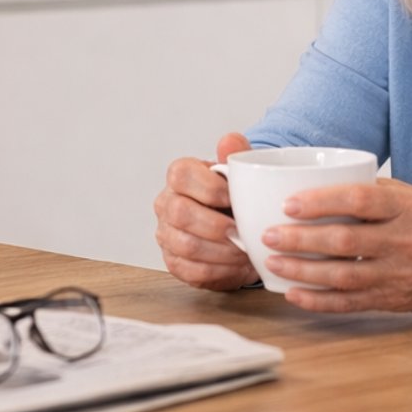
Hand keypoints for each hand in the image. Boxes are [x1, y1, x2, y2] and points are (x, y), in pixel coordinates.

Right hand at [153, 133, 260, 290]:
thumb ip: (236, 155)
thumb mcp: (239, 174)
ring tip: (245, 251)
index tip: (235, 199)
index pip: (181, 175)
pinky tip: (237, 265)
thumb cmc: (234, 198)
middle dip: (216, 225)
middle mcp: (166, 203)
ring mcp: (166, 234)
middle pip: (180, 213)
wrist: (234, 228)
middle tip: (242, 231)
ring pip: (186, 245)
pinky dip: (220, 270)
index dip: (210, 188)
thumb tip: (230, 141)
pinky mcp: (174, 262)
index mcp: (179, 175)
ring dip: (221, 251)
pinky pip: (192, 270)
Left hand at [258, 178, 411, 325]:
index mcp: (407, 209)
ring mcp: (398, 275)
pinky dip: (319, 301)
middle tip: (268, 235)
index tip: (290, 203)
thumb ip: (371, 190)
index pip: (361, 201)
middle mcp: (404, 242)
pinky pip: (350, 304)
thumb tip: (318, 182)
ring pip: (343, 276)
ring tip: (272, 262)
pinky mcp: (392, 300)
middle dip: (301, 239)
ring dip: (303, 271)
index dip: (323, 202)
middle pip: (346, 241)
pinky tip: (294, 294)